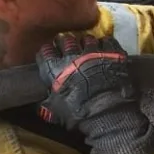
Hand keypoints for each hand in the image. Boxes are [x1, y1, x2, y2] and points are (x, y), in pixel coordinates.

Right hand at [36, 34, 153, 153]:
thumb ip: (47, 106)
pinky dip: (105, 43)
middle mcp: (73, 56)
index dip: (48, 51)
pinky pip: (108, 41)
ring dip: (86, 42)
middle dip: (66, 43)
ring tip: (88, 47)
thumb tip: (40, 106)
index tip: (50, 53)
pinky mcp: (113, 54)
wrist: (108, 113)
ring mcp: (94, 52)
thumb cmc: (79, 114)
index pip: (46, 51)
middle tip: (69, 47)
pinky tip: (105, 47)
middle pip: (66, 40)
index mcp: (55, 69)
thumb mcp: (56, 113)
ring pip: (87, 38)